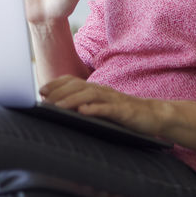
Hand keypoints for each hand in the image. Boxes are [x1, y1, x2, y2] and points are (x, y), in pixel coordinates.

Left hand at [39, 76, 166, 137]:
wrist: (154, 115)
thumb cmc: (125, 113)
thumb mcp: (103, 107)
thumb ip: (87, 105)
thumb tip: (63, 110)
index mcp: (97, 89)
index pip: (73, 81)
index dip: (57, 84)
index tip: (42, 90)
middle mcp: (103, 91)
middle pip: (78, 86)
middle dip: (59, 92)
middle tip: (44, 99)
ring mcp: (113, 99)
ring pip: (89, 95)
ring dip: (71, 100)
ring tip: (56, 107)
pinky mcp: (123, 111)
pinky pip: (107, 108)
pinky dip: (94, 109)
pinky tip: (83, 112)